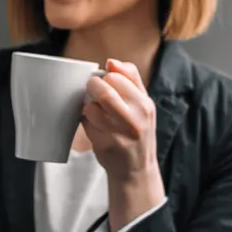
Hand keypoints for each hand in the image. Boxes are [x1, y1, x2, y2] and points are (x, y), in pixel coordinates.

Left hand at [82, 59, 162, 229]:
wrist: (136, 170)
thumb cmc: (137, 132)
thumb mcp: (143, 105)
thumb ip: (131, 80)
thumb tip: (112, 62)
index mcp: (145, 104)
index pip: (118, 76)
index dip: (107, 77)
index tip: (106, 82)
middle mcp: (135, 118)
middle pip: (104, 89)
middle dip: (93, 87)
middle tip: (92, 91)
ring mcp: (119, 133)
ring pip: (91, 107)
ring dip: (89, 107)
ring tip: (96, 113)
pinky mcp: (104, 145)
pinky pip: (86, 124)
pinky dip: (87, 122)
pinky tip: (96, 127)